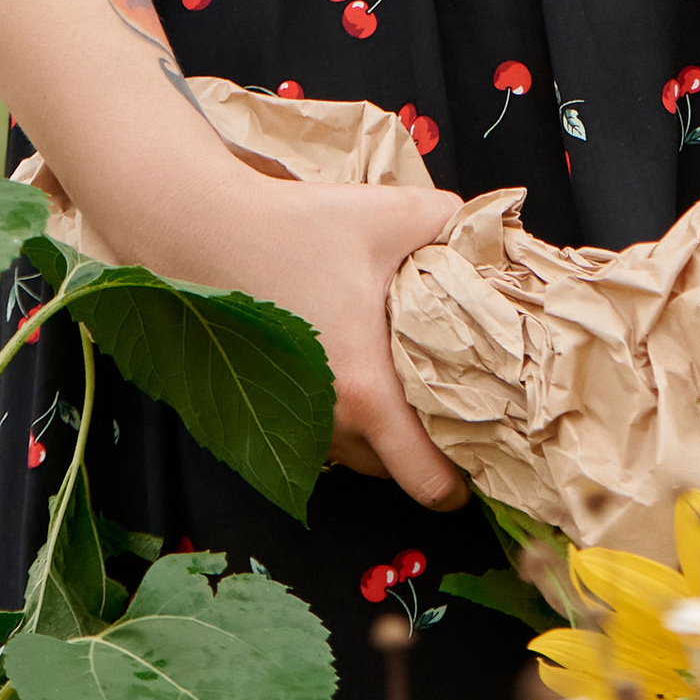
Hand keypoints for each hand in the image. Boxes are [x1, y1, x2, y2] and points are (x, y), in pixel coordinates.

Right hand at [173, 172, 468, 511]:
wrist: (209, 231)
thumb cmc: (298, 228)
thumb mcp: (390, 214)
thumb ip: (452, 223)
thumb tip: (489, 234)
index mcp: (366, 391)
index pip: (426, 480)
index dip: (459, 485)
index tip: (479, 462)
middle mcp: (329, 423)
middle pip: (396, 473)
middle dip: (426, 452)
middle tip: (450, 408)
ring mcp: (294, 422)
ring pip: (358, 456)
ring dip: (383, 436)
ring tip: (403, 383)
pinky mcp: (267, 411)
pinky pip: (323, 436)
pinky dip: (346, 420)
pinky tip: (354, 369)